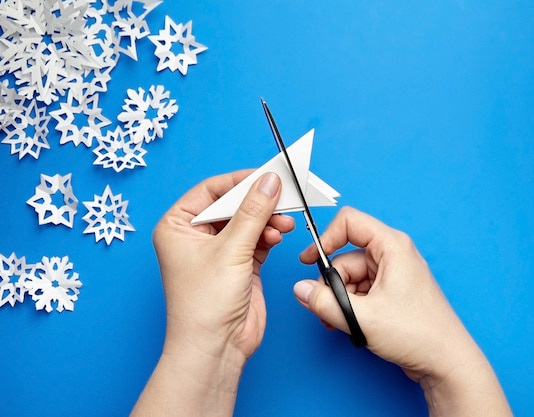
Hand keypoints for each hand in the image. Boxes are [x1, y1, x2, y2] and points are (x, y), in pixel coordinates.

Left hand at [132, 170, 293, 416]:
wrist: (216, 348)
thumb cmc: (205, 304)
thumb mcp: (230, 250)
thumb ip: (253, 212)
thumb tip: (269, 181)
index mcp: (178, 226)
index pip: (211, 190)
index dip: (239, 181)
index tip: (267, 174)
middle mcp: (196, 236)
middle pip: (232, 204)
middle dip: (258, 202)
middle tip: (283, 194)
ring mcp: (219, 250)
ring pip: (248, 220)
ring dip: (268, 218)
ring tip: (283, 222)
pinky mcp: (239, 263)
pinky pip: (258, 237)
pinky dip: (270, 234)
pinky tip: (279, 233)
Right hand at [294, 207, 511, 416]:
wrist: (446, 362)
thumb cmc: (419, 334)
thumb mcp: (363, 317)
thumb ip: (324, 302)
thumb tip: (300, 290)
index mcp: (392, 246)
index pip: (349, 222)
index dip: (325, 238)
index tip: (310, 260)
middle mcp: (393, 255)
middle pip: (345, 256)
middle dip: (332, 284)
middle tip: (328, 308)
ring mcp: (392, 275)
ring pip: (350, 277)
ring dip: (339, 300)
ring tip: (340, 323)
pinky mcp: (391, 293)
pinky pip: (360, 291)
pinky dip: (350, 307)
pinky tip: (350, 325)